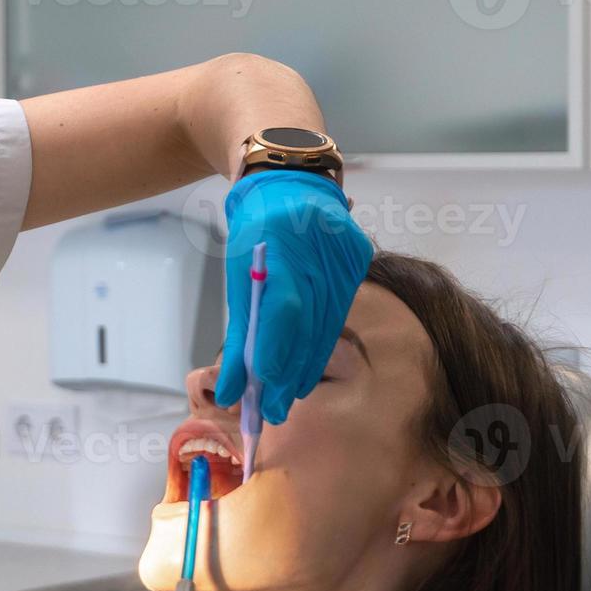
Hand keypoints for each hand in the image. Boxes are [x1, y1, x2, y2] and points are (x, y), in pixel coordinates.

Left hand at [214, 171, 372, 424]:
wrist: (290, 179)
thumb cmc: (255, 229)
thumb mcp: (237, 271)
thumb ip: (239, 328)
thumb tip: (230, 387)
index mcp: (280, 243)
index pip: (283, 309)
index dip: (274, 353)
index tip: (260, 391)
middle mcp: (318, 248)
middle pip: (308, 326)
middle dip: (289, 374)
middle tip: (273, 411)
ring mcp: (344, 253)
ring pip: (328, 325)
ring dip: (307, 366)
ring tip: (288, 397)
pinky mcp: (359, 259)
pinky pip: (339, 312)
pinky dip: (323, 343)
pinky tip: (309, 369)